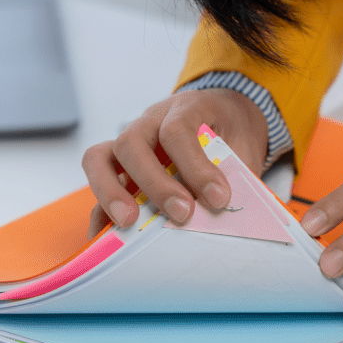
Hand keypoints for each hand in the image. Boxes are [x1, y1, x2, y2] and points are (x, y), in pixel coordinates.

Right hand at [83, 88, 269, 236]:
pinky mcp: (119, 164)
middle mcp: (150, 120)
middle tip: (181, 214)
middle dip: (154, 183)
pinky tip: (104, 234)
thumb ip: (233, 175)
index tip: (218, 198)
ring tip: (128, 223)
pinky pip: (99, 183)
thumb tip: (222, 215)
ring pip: (100, 157)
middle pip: (132, 142)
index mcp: (186, 108)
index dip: (195, 167)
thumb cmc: (232, 133)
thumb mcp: (243, 147)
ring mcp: (130, 140)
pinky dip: (99, 209)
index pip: (178, 130)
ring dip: (111, 192)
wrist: (225, 116)